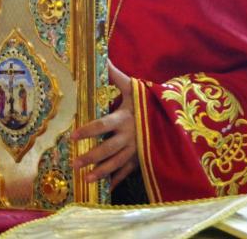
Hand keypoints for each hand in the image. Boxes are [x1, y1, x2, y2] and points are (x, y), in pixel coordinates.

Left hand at [71, 61, 137, 186]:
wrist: (172, 114)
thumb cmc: (146, 100)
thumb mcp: (132, 87)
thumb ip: (114, 76)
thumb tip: (101, 57)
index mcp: (125, 117)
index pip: (103, 125)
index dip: (88, 130)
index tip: (73, 136)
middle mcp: (130, 135)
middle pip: (107, 149)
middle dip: (91, 157)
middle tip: (74, 164)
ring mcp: (136, 149)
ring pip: (117, 163)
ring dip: (101, 172)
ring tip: (86, 179)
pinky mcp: (142, 158)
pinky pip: (128, 171)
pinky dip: (117, 180)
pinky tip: (105, 188)